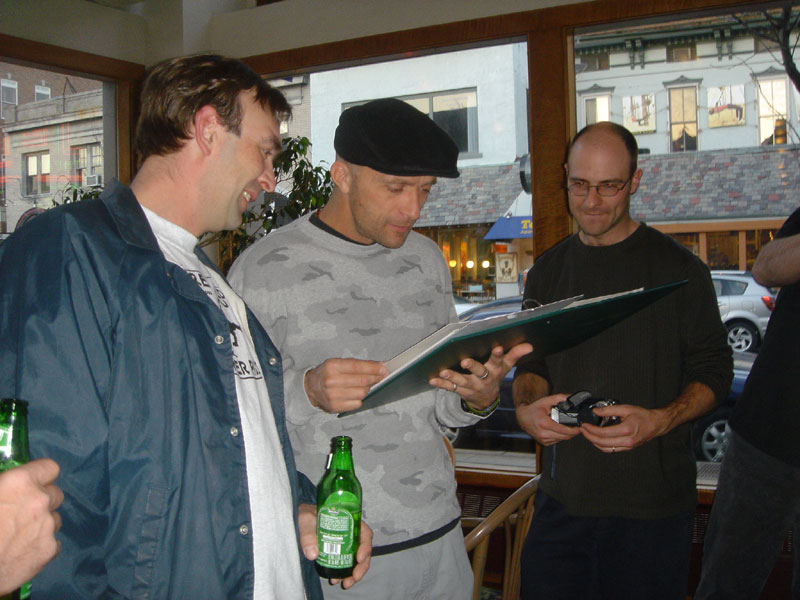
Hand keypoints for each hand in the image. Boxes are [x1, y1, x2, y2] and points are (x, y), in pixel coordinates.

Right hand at [0, 458, 62, 594]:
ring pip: (54, 519)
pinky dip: (40, 546)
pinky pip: (52, 542)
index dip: (41, 476)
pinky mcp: (49, 550)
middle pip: (55, 494)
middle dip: (42, 501)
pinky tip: (22, 551)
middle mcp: (40, 500)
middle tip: (23, 512)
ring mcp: (47, 526)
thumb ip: (4, 484)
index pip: (50, 468)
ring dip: (42, 523)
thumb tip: (7, 485)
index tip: (32, 484)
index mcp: (21, 482)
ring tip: (19, 535)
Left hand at [298, 503, 372, 589]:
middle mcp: (351, 532)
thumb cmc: (307, 513)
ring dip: (354, 573)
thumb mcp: (306, 519)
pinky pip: (346, 562)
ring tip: (345, 583)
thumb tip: (313, 554)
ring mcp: (346, 542)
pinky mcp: (338, 550)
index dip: (365, 546)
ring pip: (357, 559)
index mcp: (350, 521)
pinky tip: (337, 579)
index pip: (365, 533)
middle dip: (361, 566)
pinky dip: (344, 573)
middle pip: (363, 549)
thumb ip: (308, 534)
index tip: (358, 558)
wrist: (301, 516)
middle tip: (354, 577)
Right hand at [304, 358, 387, 413]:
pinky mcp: (335, 406)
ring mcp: (332, 395)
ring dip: (368, 389)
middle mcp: (331, 381)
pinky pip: (357, 403)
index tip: (384, 368)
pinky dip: (360, 398)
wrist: (310, 388)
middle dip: (376, 378)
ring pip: (362, 393)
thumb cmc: (327, 374)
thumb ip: (357, 364)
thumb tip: (379, 366)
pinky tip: (357, 394)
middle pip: (362, 381)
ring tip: (367, 385)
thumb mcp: (338, 363)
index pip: (357, 367)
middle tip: (382, 376)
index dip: (373, 368)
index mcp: (332, 366)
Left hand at [429, 343, 532, 410]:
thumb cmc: (494, 376)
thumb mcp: (505, 367)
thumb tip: (529, 345)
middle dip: (472, 367)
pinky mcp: (461, 391)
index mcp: (494, 371)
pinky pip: (450, 388)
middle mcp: (483, 379)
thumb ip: (515, 354)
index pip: (497, 361)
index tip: (497, 347)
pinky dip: (441, 384)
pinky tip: (432, 380)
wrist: (486, 400)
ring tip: (444, 372)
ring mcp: (472, 386)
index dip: (497, 355)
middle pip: (479, 372)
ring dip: (453, 377)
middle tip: (464, 362)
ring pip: (462, 381)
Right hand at [514, 393, 580, 445]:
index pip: (564, 430)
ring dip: (567, 435)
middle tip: (578, 427)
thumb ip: (559, 398)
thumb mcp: (546, 401)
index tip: (580, 427)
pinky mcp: (544, 442)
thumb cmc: (533, 410)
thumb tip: (570, 398)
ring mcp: (543, 439)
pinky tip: (559, 430)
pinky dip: (560, 436)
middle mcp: (543, 433)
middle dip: (573, 433)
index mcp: (544, 423)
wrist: (522, 418)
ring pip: (561, 440)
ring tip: (569, 428)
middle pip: (564, 437)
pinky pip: (557, 441)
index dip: (574, 430)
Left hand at [579, 403, 669, 452]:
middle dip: (589, 437)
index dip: (591, 430)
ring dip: (594, 443)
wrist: (655, 424)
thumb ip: (609, 410)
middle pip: (602, 443)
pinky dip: (602, 446)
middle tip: (583, 430)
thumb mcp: (626, 408)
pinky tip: (597, 440)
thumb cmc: (643, 416)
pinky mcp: (628, 448)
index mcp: (626, 429)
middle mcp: (627, 440)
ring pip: (606, 449)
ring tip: (588, 434)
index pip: (603, 433)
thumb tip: (596, 411)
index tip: (585, 425)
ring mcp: (628, 446)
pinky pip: (612, 450)